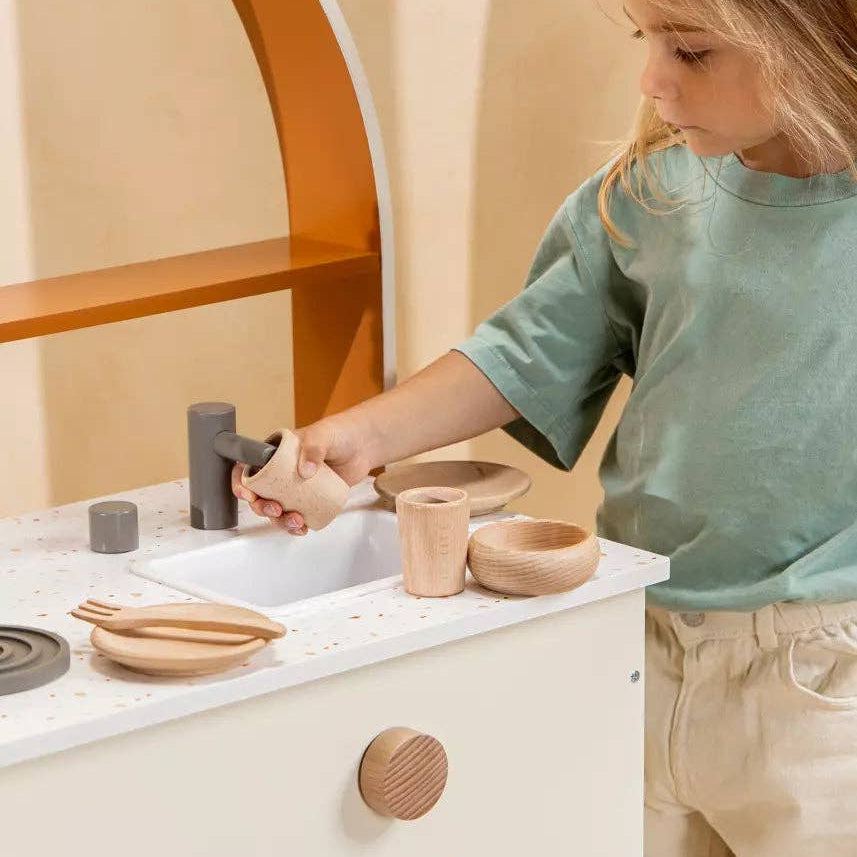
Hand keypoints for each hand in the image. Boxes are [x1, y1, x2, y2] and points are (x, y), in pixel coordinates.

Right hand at [231, 416, 374, 535]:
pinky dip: (296, 525)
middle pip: (260, 495)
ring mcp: (294, 488)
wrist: (363, 445)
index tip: (248, 495)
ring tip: (295, 521)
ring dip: (280, 520)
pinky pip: (297, 515)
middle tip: (276, 509)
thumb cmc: (338, 433)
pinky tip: (302, 528)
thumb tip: (305, 472)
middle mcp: (280, 473)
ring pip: (277, 509)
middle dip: (262, 507)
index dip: (242, 484)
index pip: (248, 469)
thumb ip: (312, 449)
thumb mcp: (321, 436)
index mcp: (274, 454)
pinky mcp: (310, 499)